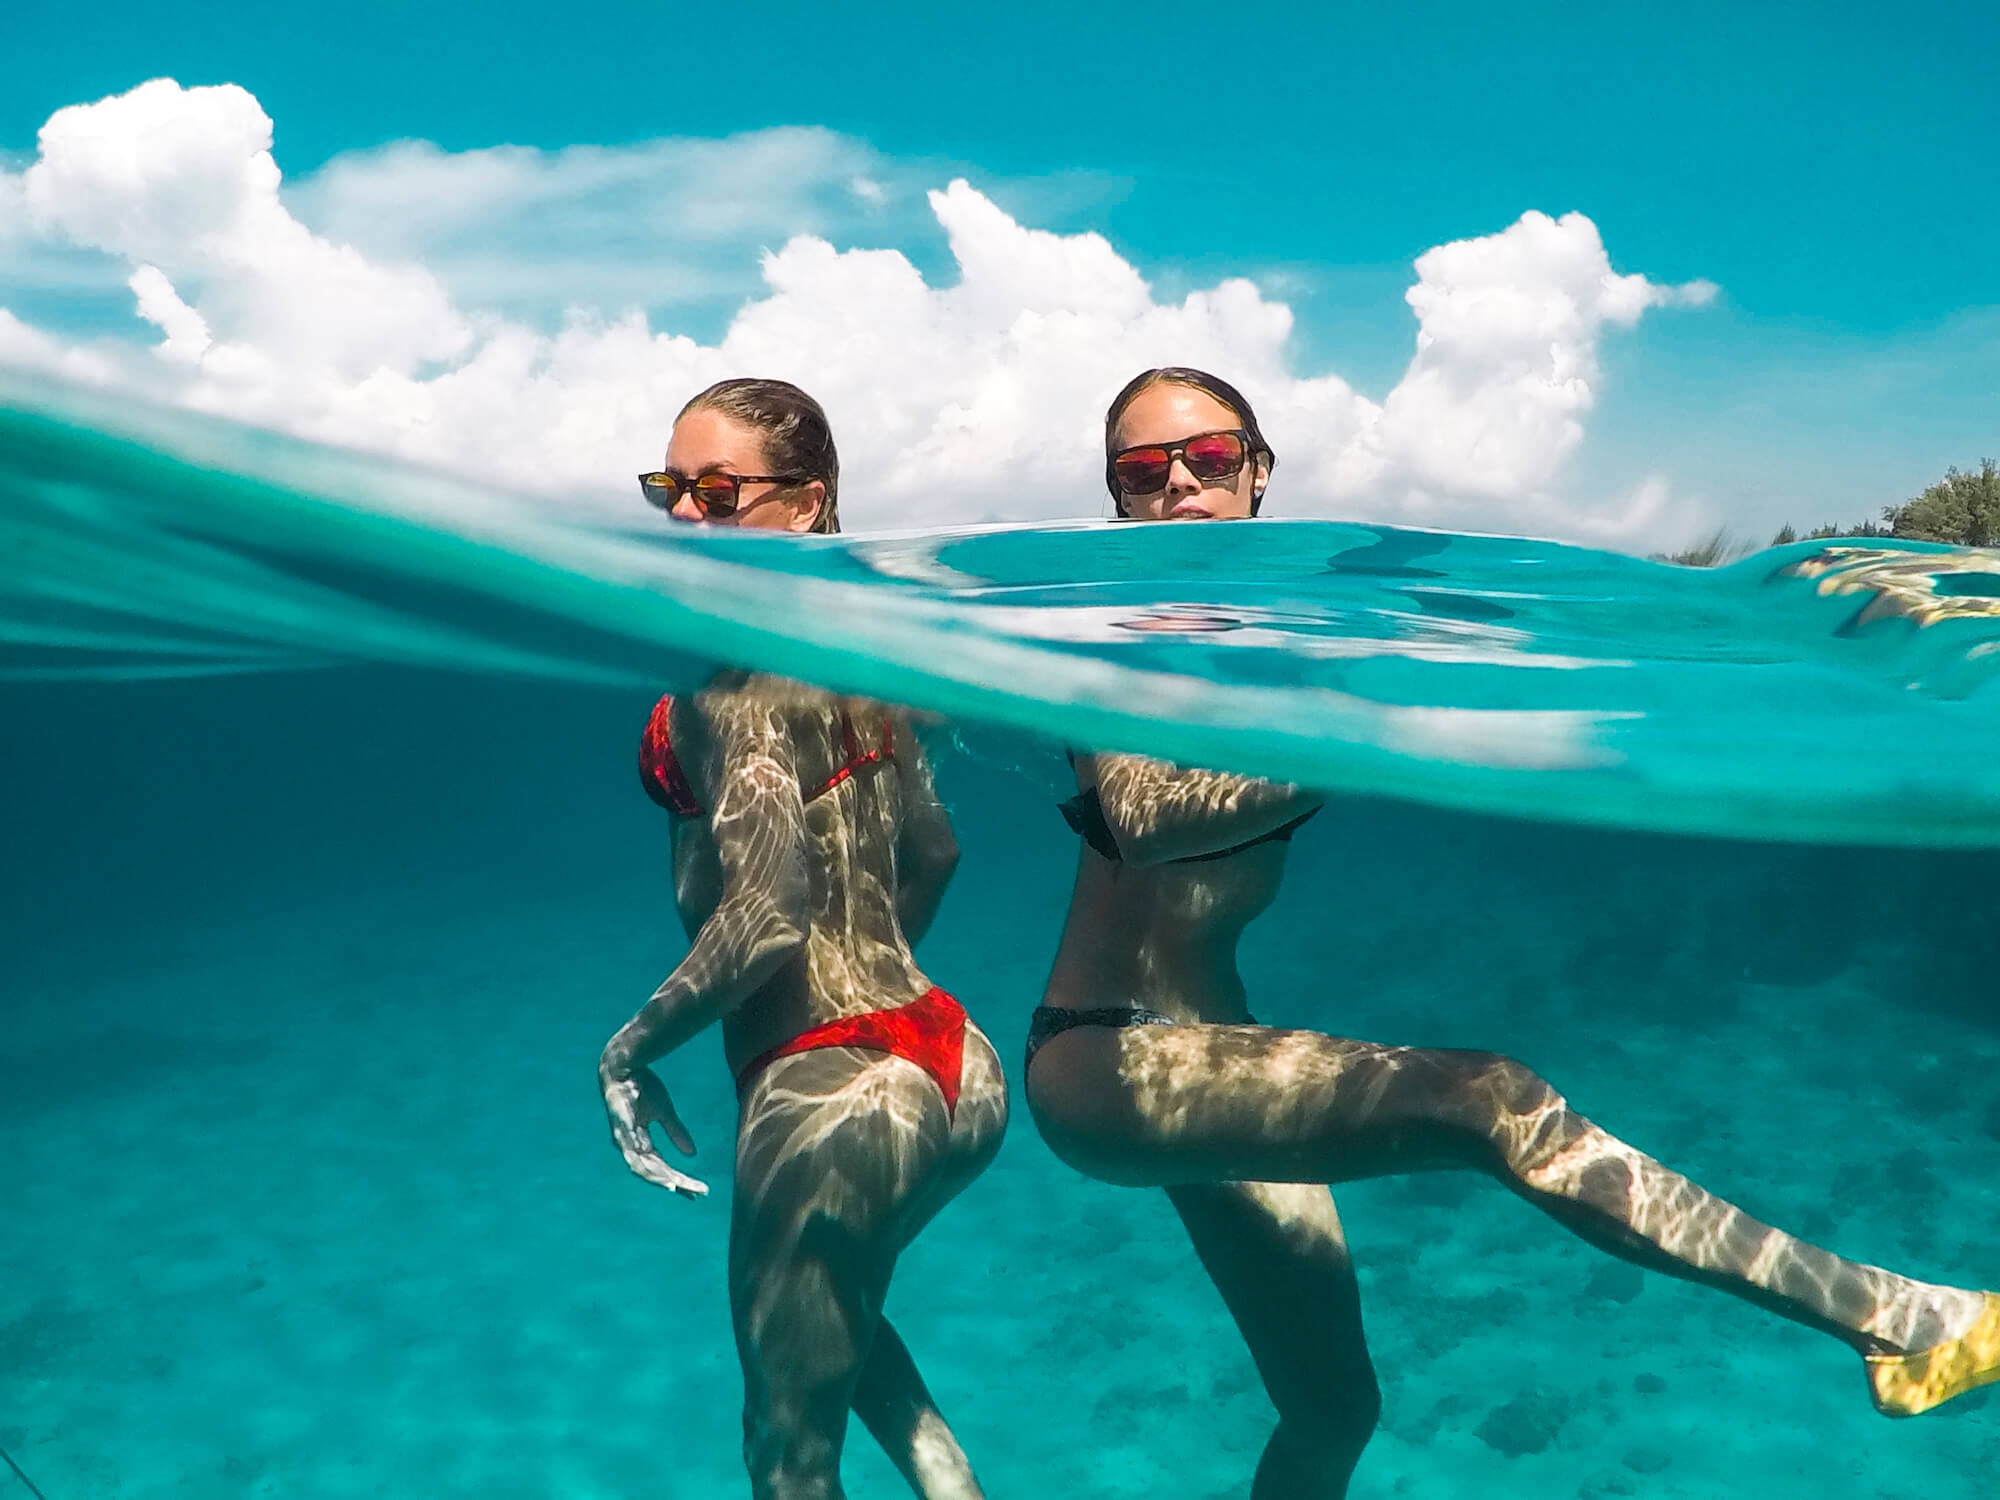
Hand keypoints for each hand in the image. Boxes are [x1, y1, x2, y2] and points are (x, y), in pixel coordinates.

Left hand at [599, 1060, 707, 1198]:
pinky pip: (632, 1152)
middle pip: (655, 1173)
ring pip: (642, 1168)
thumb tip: (692, 1155)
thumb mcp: (664, 1112)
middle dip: (677, 1183)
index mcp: (641, 1143)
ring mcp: (624, 1139)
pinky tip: (657, 1170)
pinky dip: (644, 1164)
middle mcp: (630, 1147)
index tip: (696, 1192)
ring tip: (678, 1188)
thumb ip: (676, 1132)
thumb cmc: (641, 1087)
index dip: (678, 1180)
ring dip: (661, 1179)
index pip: (661, 1168)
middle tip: (697, 1193)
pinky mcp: (621, 1129)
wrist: (624, 1067)